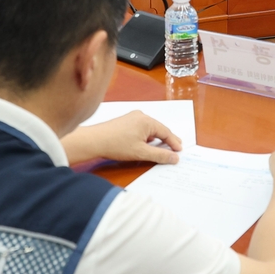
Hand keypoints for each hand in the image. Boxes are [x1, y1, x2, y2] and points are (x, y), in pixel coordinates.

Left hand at [60, 111, 183, 165]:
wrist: (94, 140)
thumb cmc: (116, 145)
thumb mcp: (141, 153)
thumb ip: (160, 155)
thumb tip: (175, 157)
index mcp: (147, 121)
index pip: (166, 132)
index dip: (174, 142)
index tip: (180, 151)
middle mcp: (141, 116)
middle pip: (159, 129)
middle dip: (167, 139)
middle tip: (177, 147)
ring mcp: (132, 117)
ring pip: (150, 129)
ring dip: (157, 138)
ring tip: (164, 147)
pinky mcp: (125, 121)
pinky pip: (142, 128)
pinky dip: (148, 136)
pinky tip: (147, 143)